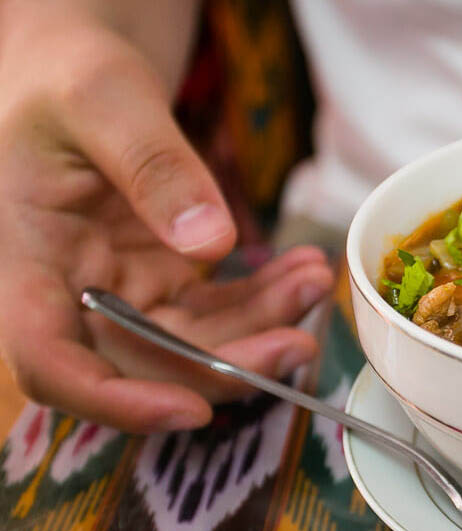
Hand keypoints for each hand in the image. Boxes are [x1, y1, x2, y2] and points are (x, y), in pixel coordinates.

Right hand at [0, 3, 332, 431]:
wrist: (78, 71)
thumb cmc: (68, 74)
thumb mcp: (103, 98)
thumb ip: (153, 165)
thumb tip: (212, 241)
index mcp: (23, 262)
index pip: (51, 362)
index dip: (116, 401)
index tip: (191, 410)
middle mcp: (67, 292)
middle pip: (140, 365)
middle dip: (227, 363)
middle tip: (301, 341)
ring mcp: (117, 291)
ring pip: (192, 343)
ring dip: (261, 327)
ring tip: (315, 282)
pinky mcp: (160, 281)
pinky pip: (217, 309)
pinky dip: (265, 298)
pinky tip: (305, 270)